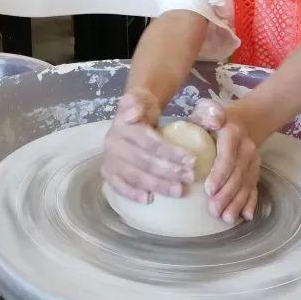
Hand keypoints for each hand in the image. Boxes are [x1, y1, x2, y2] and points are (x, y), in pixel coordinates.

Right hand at [101, 87, 196, 202]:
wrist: (130, 117)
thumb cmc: (142, 110)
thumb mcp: (143, 100)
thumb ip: (138, 102)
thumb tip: (132, 114)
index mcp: (121, 124)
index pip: (148, 141)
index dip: (170, 151)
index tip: (192, 159)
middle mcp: (112, 142)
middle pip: (143, 160)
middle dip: (169, 170)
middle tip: (190, 177)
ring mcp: (109, 158)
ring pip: (134, 175)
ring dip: (157, 185)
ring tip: (178, 191)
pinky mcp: (108, 172)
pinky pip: (118, 186)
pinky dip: (132, 193)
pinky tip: (148, 200)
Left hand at [190, 99, 260, 223]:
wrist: (244, 120)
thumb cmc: (216, 117)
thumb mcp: (208, 109)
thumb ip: (207, 112)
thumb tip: (213, 120)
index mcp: (232, 134)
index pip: (227, 156)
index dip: (220, 174)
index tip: (208, 190)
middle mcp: (246, 148)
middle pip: (237, 174)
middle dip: (227, 195)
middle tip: (214, 211)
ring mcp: (253, 161)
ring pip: (246, 184)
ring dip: (237, 202)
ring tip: (227, 218)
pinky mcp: (256, 170)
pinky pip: (254, 187)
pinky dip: (251, 202)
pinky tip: (247, 216)